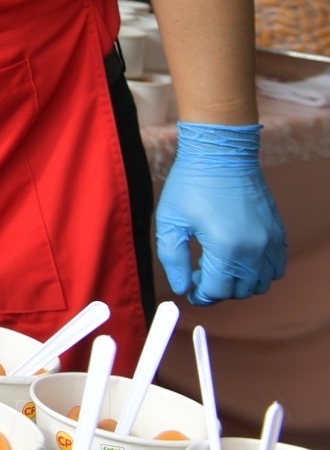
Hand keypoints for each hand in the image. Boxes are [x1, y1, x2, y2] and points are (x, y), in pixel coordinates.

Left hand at [155, 122, 287, 302]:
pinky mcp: (278, 232)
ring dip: (241, 284)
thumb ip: (173, 260)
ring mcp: (271, 241)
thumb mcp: (170, 222)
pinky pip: (277, 267)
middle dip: (219, 290)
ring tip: (219, 268)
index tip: (190, 290)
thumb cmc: (191, 184)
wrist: (220, 153)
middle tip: (200, 276)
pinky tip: (239, 258)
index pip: (217, 291)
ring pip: (262, 283)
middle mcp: (255, 248)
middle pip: (241, 291)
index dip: (200, 295)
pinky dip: (260, 272)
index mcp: (226, 247)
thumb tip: (181, 288)